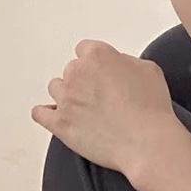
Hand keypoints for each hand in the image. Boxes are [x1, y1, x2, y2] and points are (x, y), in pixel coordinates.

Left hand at [32, 41, 179, 180]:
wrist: (145, 141)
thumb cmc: (150, 107)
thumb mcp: (148, 69)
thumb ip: (126, 62)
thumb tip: (118, 67)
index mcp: (97, 55)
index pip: (85, 49)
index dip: (96, 61)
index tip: (102, 71)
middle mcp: (77, 73)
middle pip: (71, 69)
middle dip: (84, 79)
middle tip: (100, 93)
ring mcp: (66, 99)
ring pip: (56, 88)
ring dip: (68, 94)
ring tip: (84, 107)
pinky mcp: (59, 123)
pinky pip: (40, 113)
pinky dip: (46, 112)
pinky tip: (54, 114)